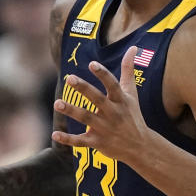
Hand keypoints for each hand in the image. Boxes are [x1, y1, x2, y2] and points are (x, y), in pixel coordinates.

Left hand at [51, 46, 149, 164]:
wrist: (141, 147)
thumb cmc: (132, 115)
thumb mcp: (132, 94)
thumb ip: (128, 70)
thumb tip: (133, 47)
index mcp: (121, 100)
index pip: (112, 85)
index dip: (103, 74)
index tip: (92, 64)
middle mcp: (113, 113)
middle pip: (97, 99)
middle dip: (84, 89)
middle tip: (69, 78)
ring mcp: (105, 128)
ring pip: (86, 118)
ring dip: (71, 111)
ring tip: (57, 103)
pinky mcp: (97, 142)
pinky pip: (80, 141)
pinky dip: (68, 139)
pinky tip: (54, 134)